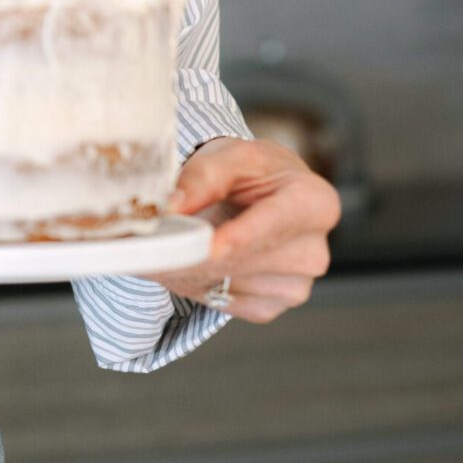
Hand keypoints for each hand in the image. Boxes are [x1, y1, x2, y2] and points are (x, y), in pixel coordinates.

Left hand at [145, 136, 340, 324]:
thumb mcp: (230, 157)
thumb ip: (201, 179)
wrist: (268, 193)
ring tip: (170, 243)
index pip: (264, 228)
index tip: (185, 245)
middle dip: (188, 252)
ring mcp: (297, 284)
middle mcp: (313, 250)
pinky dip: (198, 286)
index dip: (222, 240)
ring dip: (186, 270)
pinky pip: (226, 303)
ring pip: (225, 285)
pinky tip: (191, 262)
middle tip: (147, 242)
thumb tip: (171, 209)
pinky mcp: (275, 305)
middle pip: (239, 262)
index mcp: (315, 204)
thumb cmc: (253, 171)